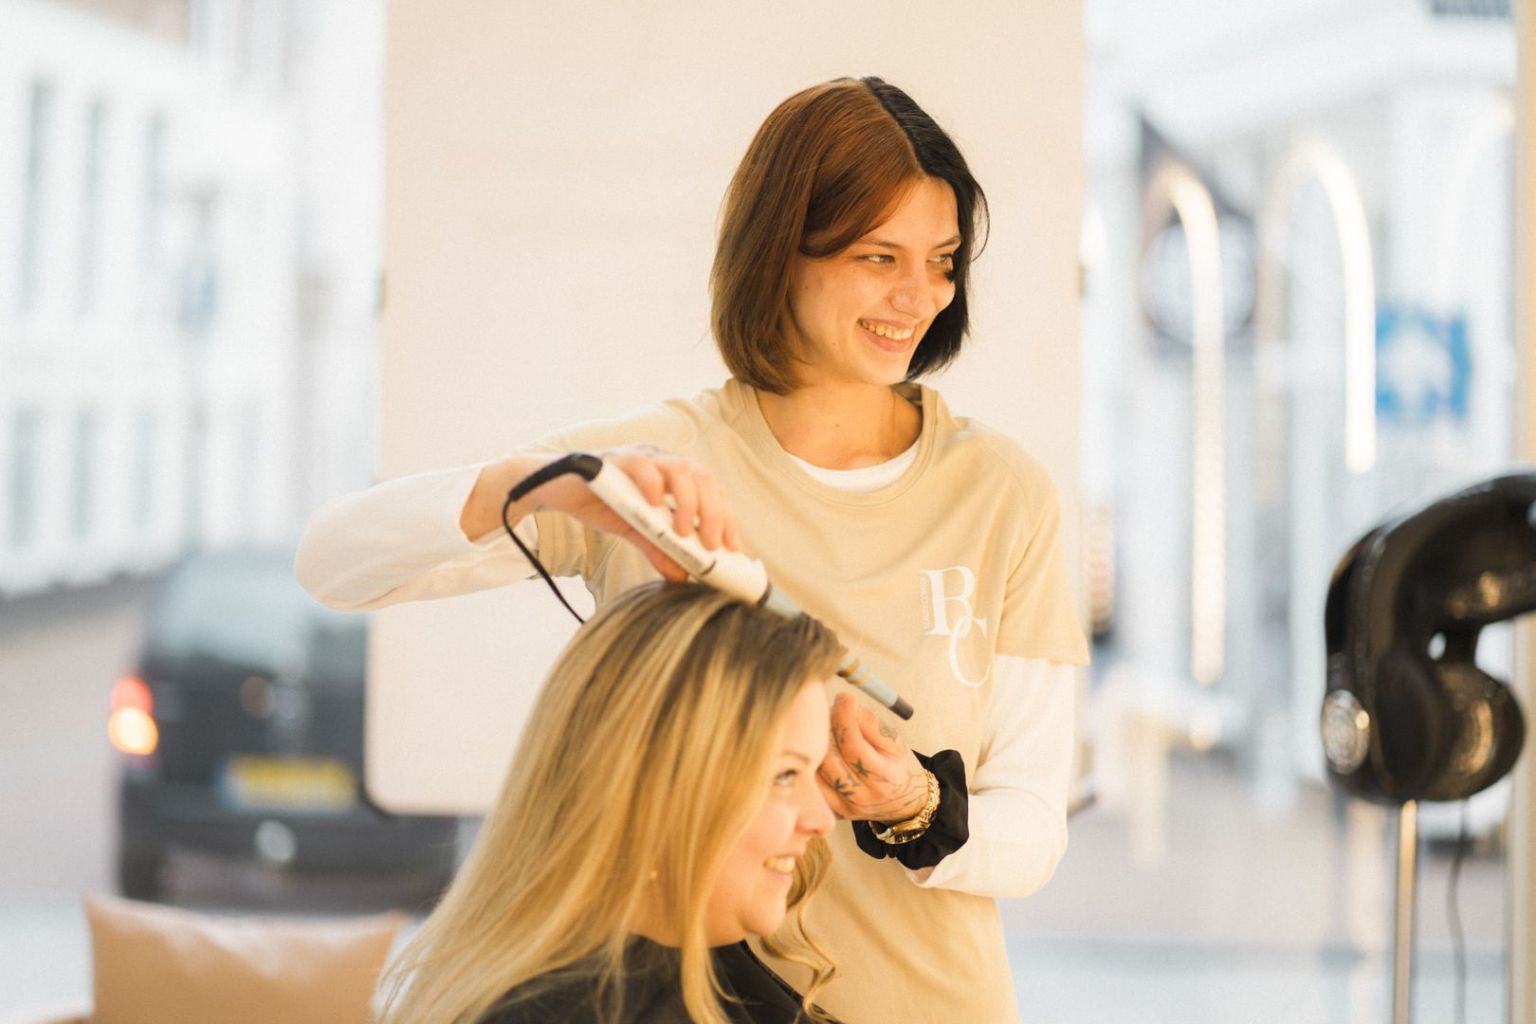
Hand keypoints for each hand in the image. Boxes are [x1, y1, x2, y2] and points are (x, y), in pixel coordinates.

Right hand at [467, 446, 740, 581]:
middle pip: (702, 478)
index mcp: (673, 476)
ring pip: (679, 469)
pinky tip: (654, 506)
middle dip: (714, 512)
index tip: (732, 547)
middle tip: (713, 544)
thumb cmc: (600, 503)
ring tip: (684, 531)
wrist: (553, 490)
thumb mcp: (635, 531)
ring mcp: (640, 457)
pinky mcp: (615, 459)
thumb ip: (659, 549)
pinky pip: (640, 464)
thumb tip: (682, 576)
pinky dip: (651, 484)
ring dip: (688, 501)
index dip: (726, 516)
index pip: (711, 490)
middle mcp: (662, 461)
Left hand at [817, 692, 928, 822]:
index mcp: (884, 780)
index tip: (843, 698)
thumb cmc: (898, 766)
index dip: (844, 719)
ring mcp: (843, 807)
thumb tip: (845, 703)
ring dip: (816, 744)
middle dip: (828, 729)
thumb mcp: (894, 741)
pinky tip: (819, 749)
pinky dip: (811, 763)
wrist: (902, 802)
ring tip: (828, 730)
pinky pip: (810, 783)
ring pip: (815, 771)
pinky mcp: (830, 810)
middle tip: (833, 712)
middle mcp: (862, 798)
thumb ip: (870, 723)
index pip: (854, 748)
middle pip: (829, 759)